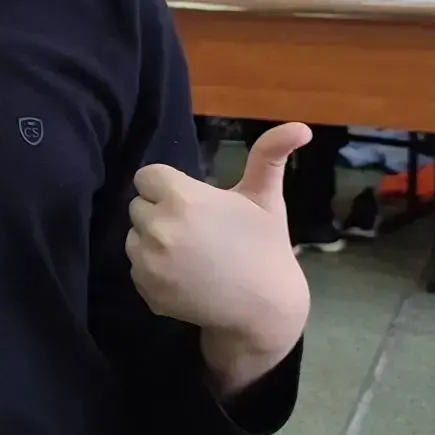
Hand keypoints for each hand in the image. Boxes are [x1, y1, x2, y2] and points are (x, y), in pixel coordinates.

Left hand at [126, 122, 311, 361]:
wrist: (263, 308)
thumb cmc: (265, 246)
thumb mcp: (266, 197)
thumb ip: (270, 155)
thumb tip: (301, 127)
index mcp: (183, 199)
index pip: (146, 176)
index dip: (167, 186)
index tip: (191, 201)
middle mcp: (158, 227)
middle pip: (138, 205)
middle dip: (160, 212)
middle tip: (195, 229)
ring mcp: (148, 261)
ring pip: (134, 236)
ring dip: (152, 240)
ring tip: (189, 252)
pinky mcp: (144, 287)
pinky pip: (136, 266)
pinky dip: (153, 269)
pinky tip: (184, 275)